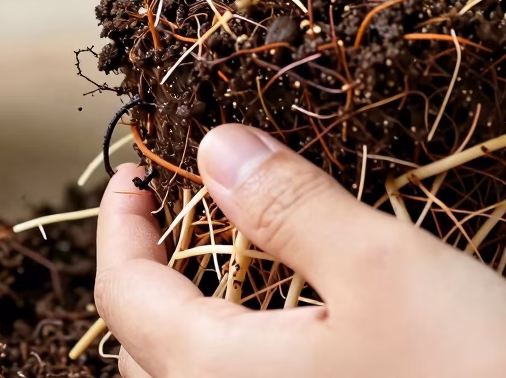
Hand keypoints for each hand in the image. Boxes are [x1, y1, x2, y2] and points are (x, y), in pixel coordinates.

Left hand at [95, 124, 505, 377]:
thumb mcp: (385, 267)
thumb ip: (290, 206)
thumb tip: (214, 150)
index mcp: (214, 373)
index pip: (123, 294)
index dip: (121, 226)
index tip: (140, 175)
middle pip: (143, 350)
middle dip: (151, 277)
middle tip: (188, 214)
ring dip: (194, 324)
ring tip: (243, 264)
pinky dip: (242, 360)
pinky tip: (299, 329)